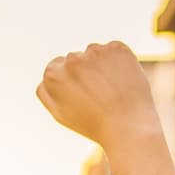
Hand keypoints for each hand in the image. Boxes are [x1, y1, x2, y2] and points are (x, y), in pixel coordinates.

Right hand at [36, 42, 159, 149]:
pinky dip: (119, 62)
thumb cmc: (93, 125)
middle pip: (76, 59)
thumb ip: (47, 92)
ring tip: (111, 90)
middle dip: (85, 72)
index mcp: (53, 75)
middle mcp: (71, 59)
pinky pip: (115, 50)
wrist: (128, 125)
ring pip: (95, 54)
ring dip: (101, 66)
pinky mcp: (116, 48)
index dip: (70, 81)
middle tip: (98, 95)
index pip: (56, 67)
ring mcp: (95, 51)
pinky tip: (122, 81)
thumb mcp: (60, 114)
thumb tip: (46, 77)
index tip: (82, 94)